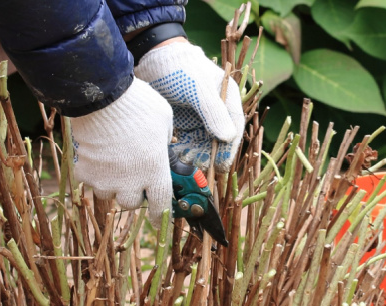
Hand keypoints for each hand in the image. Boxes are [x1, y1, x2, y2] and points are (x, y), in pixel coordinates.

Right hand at [68, 79, 174, 220]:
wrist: (101, 96)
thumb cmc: (138, 105)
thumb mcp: (164, 120)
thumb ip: (164, 141)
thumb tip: (161, 146)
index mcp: (155, 171)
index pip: (161, 206)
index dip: (161, 217)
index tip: (159, 222)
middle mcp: (131, 182)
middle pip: (131, 204)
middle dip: (132, 192)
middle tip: (131, 174)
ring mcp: (105, 179)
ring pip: (108, 194)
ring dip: (111, 183)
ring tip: (112, 161)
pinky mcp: (85, 172)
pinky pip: (89, 180)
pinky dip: (92, 171)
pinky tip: (95, 154)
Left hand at [134, 41, 243, 170]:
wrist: (151, 57)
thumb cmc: (180, 68)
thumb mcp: (198, 89)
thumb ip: (213, 112)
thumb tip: (229, 137)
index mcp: (228, 98)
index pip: (233, 129)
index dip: (228, 150)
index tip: (221, 167)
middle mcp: (217, 110)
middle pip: (218, 140)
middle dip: (209, 155)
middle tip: (197, 166)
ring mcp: (200, 116)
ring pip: (202, 143)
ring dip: (195, 154)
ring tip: (183, 161)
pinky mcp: (184, 121)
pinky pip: (187, 141)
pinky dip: (182, 149)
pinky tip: (174, 155)